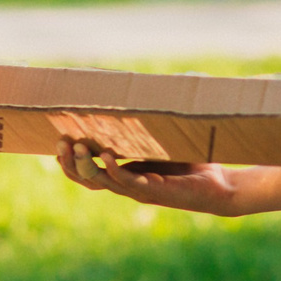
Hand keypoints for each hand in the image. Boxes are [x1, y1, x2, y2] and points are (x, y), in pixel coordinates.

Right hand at [56, 139, 243, 214]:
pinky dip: (116, 170)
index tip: (58, 143)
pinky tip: (107, 157)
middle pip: (87, 179)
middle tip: (59, 144)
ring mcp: (140, 191)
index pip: (88, 173)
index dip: (70, 162)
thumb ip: (154, 123)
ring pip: (102, 181)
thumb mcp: (167, 141)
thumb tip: (156, 88)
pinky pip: (128, 183)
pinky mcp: (156, 192)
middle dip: (70, 164)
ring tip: (77, 148)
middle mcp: (128, 185)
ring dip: (87, 166)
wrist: (222, 187)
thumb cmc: (195, 164)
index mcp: (126, 175)